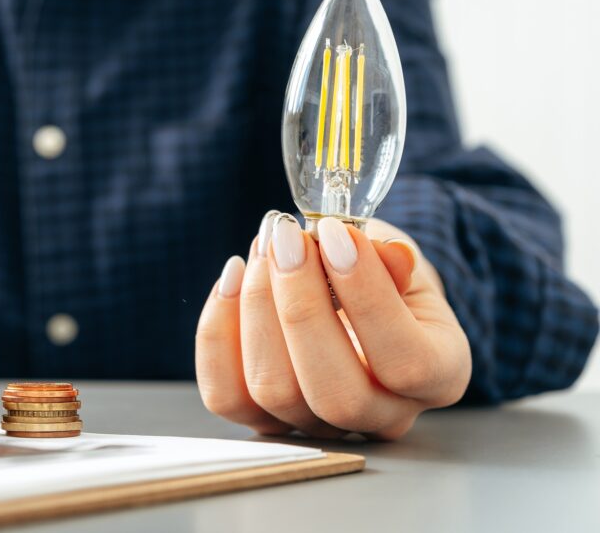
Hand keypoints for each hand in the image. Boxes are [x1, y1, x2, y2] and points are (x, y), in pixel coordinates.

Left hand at [196, 212, 471, 439]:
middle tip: (286, 239)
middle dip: (300, 306)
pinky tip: (232, 278)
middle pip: (335, 394)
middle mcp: (384, 414)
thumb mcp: (402, 257)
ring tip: (263, 249)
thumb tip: (371, 249)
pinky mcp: (265, 418)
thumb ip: (391, 259)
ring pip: (274, 393)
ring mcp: (321, 425)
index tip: (334, 232)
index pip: (406, 362)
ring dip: (257, 308)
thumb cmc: (384, 273)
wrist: (358, 293)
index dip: (366, 297)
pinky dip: (217, 332)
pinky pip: (226, 395)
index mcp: (439, 375)